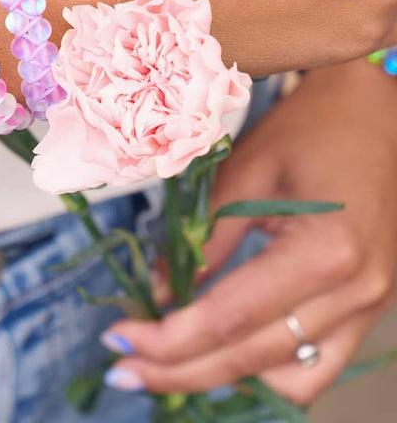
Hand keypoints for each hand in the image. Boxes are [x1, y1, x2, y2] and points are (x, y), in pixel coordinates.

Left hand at [100, 60, 396, 404]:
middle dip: (181, 371)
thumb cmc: (309, 127)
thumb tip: (158, 290)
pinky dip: (266, 372)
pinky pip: (316, 364)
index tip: (120, 341)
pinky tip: (221, 360)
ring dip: (225, 381)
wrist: (373, 110)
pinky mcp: (367, 307)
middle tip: (126, 370)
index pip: (231, 319)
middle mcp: (356, 294)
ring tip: (168, 368)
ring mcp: (370, 307)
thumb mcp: (245, 173)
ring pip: (291, 381)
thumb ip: (203, 237)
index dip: (169, 340)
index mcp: (326, 253)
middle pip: (255, 358)